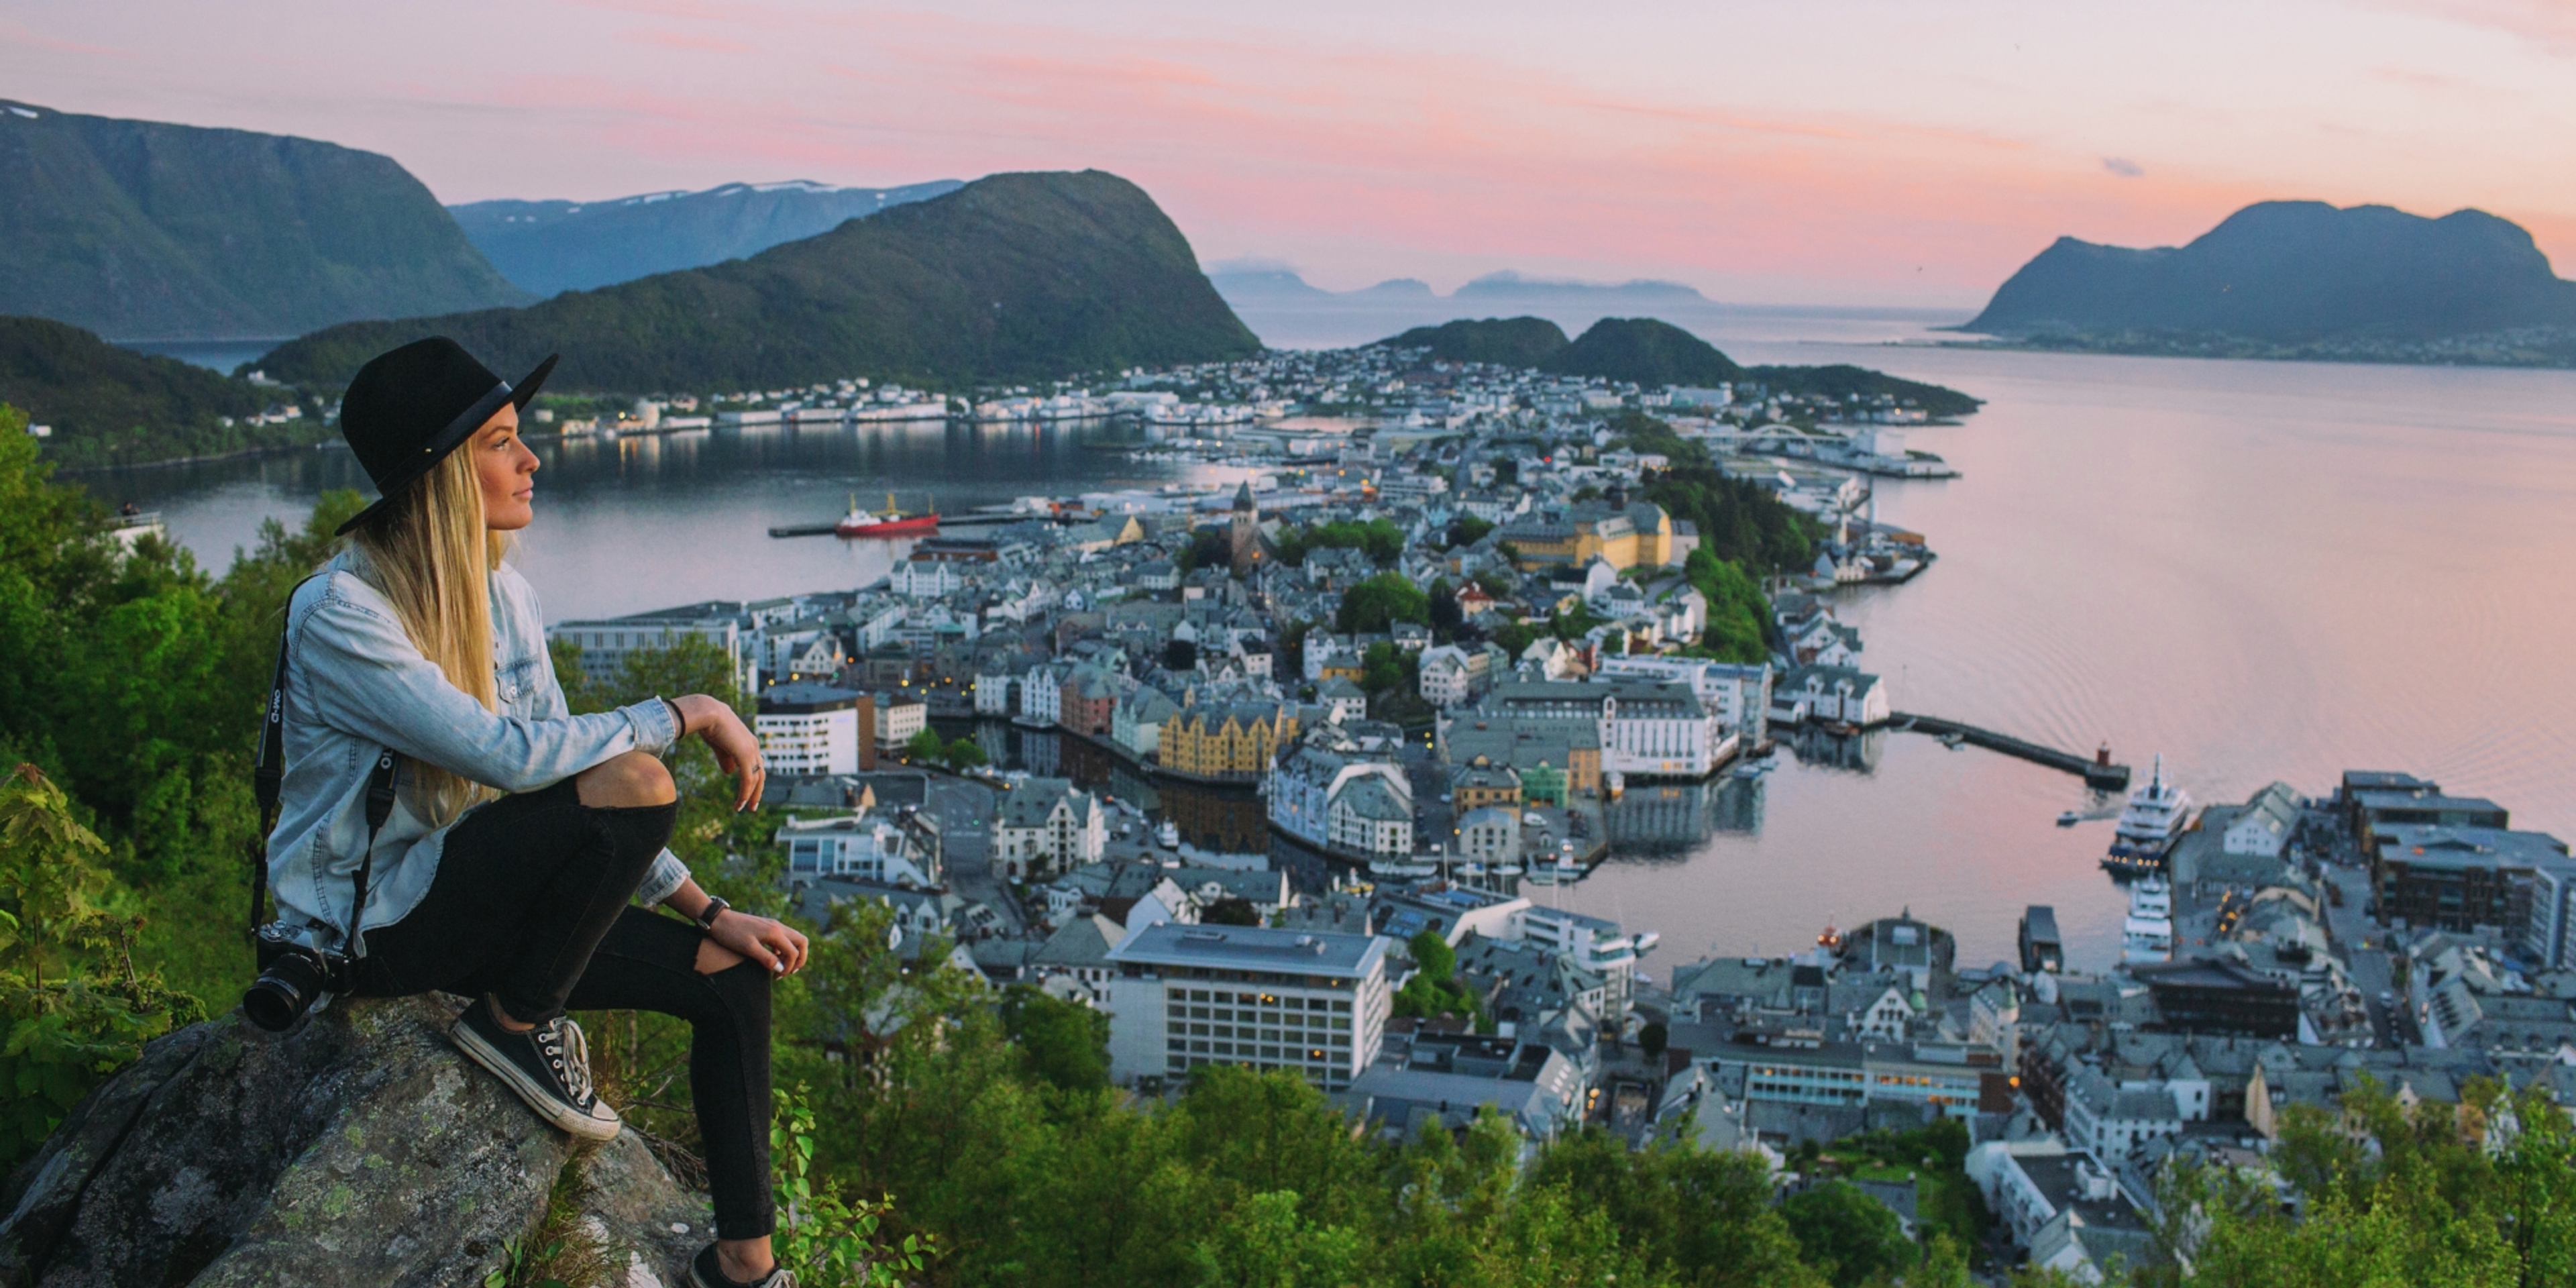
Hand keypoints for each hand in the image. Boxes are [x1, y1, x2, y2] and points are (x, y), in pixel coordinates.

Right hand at [674, 694, 763, 811]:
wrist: (707, 712)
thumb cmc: (710, 725)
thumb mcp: (720, 745)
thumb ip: (726, 758)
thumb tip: (730, 772)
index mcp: (749, 742)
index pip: (756, 765)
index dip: (753, 780)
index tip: (747, 793)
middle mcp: (754, 746)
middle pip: (761, 774)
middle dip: (757, 791)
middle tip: (752, 806)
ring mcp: (751, 751)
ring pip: (756, 779)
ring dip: (750, 796)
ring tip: (742, 808)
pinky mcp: (745, 756)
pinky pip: (748, 780)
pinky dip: (745, 794)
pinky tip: (739, 803)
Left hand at [710, 909, 808, 975]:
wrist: (718, 919)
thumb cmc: (731, 934)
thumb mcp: (748, 948)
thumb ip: (767, 958)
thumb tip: (781, 969)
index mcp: (775, 932)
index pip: (793, 952)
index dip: (789, 967)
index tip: (777, 976)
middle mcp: (778, 927)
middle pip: (801, 942)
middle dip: (799, 959)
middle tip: (789, 971)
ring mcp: (773, 925)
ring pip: (793, 939)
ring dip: (791, 954)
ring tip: (780, 968)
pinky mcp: (767, 927)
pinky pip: (783, 939)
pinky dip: (783, 950)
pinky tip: (772, 958)